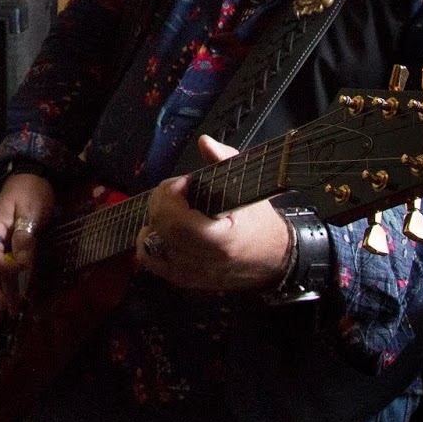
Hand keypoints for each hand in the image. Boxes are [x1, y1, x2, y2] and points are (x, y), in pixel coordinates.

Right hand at [0, 172, 53, 323]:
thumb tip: (21, 264)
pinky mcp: (0, 246)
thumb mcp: (31, 210)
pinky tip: (3, 301)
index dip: (3, 270)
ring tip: (0, 317)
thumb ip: (25, 236)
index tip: (22, 278)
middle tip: (2, 312)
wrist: (31, 176)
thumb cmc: (31, 191)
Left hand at [134, 135, 290, 290]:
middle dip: (162, 200)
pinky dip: (149, 240)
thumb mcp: (250, 188)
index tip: (184, 182)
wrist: (273, 258)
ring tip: (171, 208)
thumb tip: (205, 142)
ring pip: (149, 242)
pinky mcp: (182, 279)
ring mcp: (190, 273)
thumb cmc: (261, 225)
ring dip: (155, 218)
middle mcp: (203, 261)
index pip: (178, 221)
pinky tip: (160, 228)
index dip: (172, 195)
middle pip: (161, 227)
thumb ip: (225, 161)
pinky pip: (149, 260)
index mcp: (221, 241)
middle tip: (177, 190)